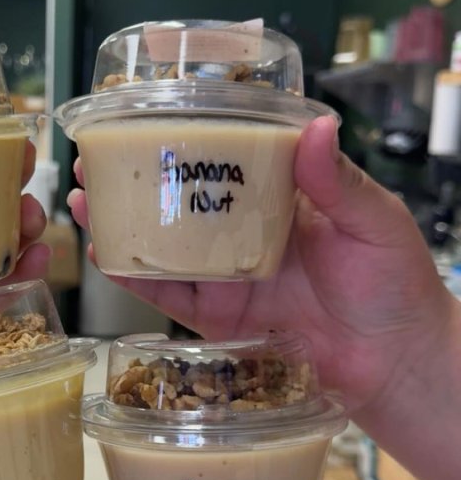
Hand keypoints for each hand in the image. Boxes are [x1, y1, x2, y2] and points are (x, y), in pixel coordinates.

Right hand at [68, 117, 453, 416]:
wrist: (393, 363)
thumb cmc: (396, 286)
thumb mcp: (374, 222)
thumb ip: (338, 181)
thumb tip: (316, 126)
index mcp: (279, 198)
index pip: (225, 158)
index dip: (183, 137)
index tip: (144, 116)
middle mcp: (244, 233)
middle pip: (179, 199)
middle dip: (134, 178)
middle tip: (94, 157)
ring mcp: (227, 275)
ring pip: (162, 246)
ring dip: (121, 224)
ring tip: (83, 198)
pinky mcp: (217, 318)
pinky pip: (168, 295)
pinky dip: (134, 277)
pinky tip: (104, 254)